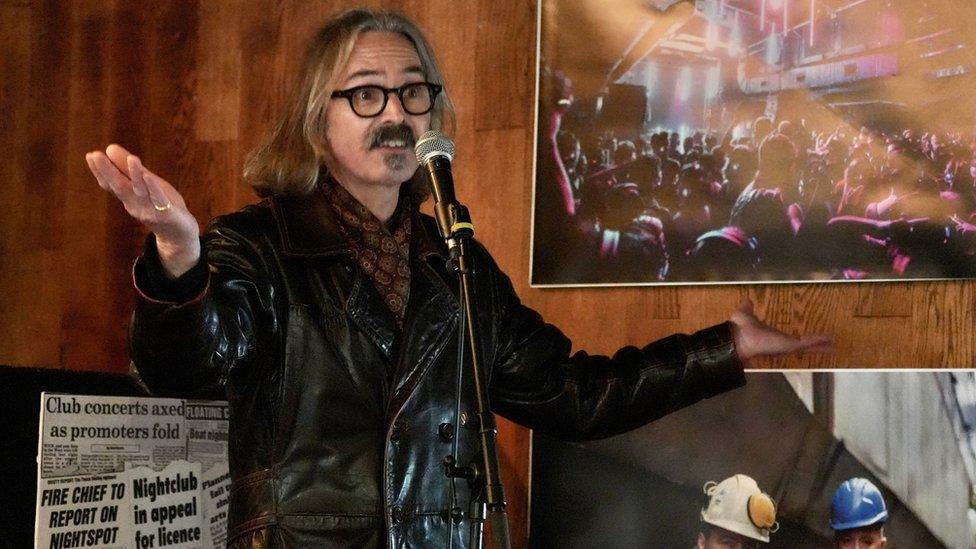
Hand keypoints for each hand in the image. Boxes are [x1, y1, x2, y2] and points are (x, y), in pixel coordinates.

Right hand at [86, 144, 199, 276]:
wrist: (179, 234)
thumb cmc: (160, 205)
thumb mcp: (144, 184)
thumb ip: (128, 169)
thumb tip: (109, 148)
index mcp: (129, 197)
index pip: (111, 183)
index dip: (100, 171)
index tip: (89, 156)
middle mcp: (136, 203)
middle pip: (120, 186)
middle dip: (107, 171)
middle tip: (95, 155)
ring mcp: (151, 209)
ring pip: (141, 191)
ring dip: (136, 175)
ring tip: (132, 158)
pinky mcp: (167, 213)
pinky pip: (159, 200)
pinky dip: (153, 189)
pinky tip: (149, 176)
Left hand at [729, 299, 831, 362]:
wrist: (738, 338)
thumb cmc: (740, 328)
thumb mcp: (745, 313)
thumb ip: (748, 307)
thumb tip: (747, 300)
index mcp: (773, 336)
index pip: (790, 338)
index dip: (799, 339)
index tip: (806, 338)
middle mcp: (782, 343)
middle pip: (803, 345)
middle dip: (815, 345)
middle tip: (828, 345)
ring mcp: (787, 345)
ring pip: (808, 345)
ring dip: (821, 344)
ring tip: (834, 344)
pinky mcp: (791, 345)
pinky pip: (808, 343)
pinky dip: (819, 341)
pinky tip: (831, 340)